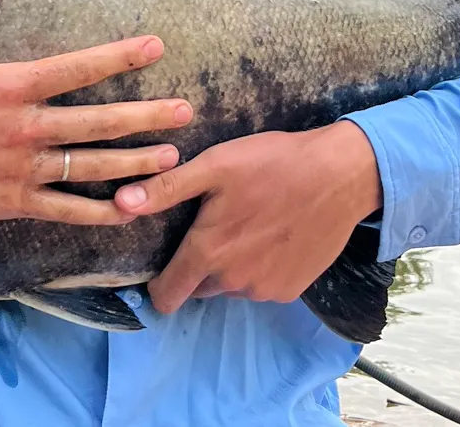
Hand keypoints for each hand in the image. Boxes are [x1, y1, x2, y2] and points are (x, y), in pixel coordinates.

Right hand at [0, 0, 191, 252]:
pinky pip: (63, 211)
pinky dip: (98, 212)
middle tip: (185, 110)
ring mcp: (18, 171)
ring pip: (89, 167)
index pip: (75, 68)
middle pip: (96, 121)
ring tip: (171, 158)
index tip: (155, 46)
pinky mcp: (8, 204)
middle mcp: (21, 130)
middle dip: (144, 116)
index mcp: (6, 88)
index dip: (118, 56)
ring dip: (133, 162)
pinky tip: (127, 210)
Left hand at [113, 122, 381, 313]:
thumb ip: (166, 189)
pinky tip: (274, 232)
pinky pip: (261, 286)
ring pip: (231, 286)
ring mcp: (264, 290)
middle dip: (197, 266)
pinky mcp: (291, 291)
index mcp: (208, 253)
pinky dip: (260, 267)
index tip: (163, 261)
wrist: (340, 175)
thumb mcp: (215, 165)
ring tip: (248, 222)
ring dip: (231, 265)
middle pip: (198, 288)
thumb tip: (119, 204)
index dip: (158, 283)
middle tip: (214, 227)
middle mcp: (232, 282)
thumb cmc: (273, 163)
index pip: (165, 296)